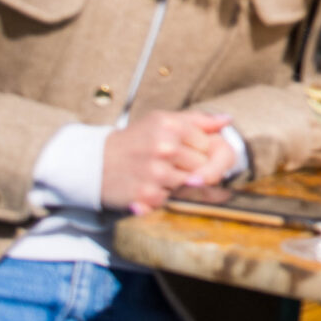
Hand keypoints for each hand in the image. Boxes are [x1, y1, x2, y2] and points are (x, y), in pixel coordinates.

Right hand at [101, 109, 234, 214]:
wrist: (93, 163)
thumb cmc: (134, 141)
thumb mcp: (161, 121)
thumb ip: (197, 120)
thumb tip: (226, 121)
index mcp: (172, 125)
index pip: (212, 145)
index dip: (204, 152)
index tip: (189, 154)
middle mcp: (165, 147)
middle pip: (206, 167)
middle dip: (195, 170)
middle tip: (174, 167)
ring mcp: (156, 172)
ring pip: (193, 185)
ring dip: (182, 185)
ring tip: (162, 176)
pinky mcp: (147, 195)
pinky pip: (174, 200)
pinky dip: (167, 197)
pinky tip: (152, 187)